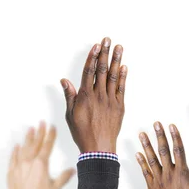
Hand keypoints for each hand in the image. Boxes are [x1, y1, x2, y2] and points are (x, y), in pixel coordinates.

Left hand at [7, 122, 74, 188]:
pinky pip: (13, 158)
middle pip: (35, 143)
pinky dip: (15, 151)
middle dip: (39, 132)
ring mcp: (19, 166)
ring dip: (28, 138)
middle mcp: (29, 162)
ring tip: (30, 129)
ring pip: (24, 148)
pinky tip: (17, 146)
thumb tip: (72, 170)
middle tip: (41, 122)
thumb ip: (64, 177)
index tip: (52, 127)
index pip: (47, 145)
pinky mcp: (11, 172)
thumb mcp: (55, 188)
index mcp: (41, 164)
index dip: (50, 135)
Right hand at [60, 37, 126, 153]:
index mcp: (85, 96)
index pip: (89, 72)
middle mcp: (99, 96)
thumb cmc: (82, 132)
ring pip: (113, 76)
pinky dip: (122, 77)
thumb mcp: (70, 114)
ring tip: (119, 47)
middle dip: (105, 53)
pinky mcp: (120, 107)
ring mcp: (111, 100)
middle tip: (108, 40)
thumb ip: (70, 95)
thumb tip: (64, 80)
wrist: (98, 148)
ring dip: (116, 60)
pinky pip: (121, 89)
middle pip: (102, 70)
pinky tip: (124, 67)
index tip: (96, 46)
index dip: (93, 57)